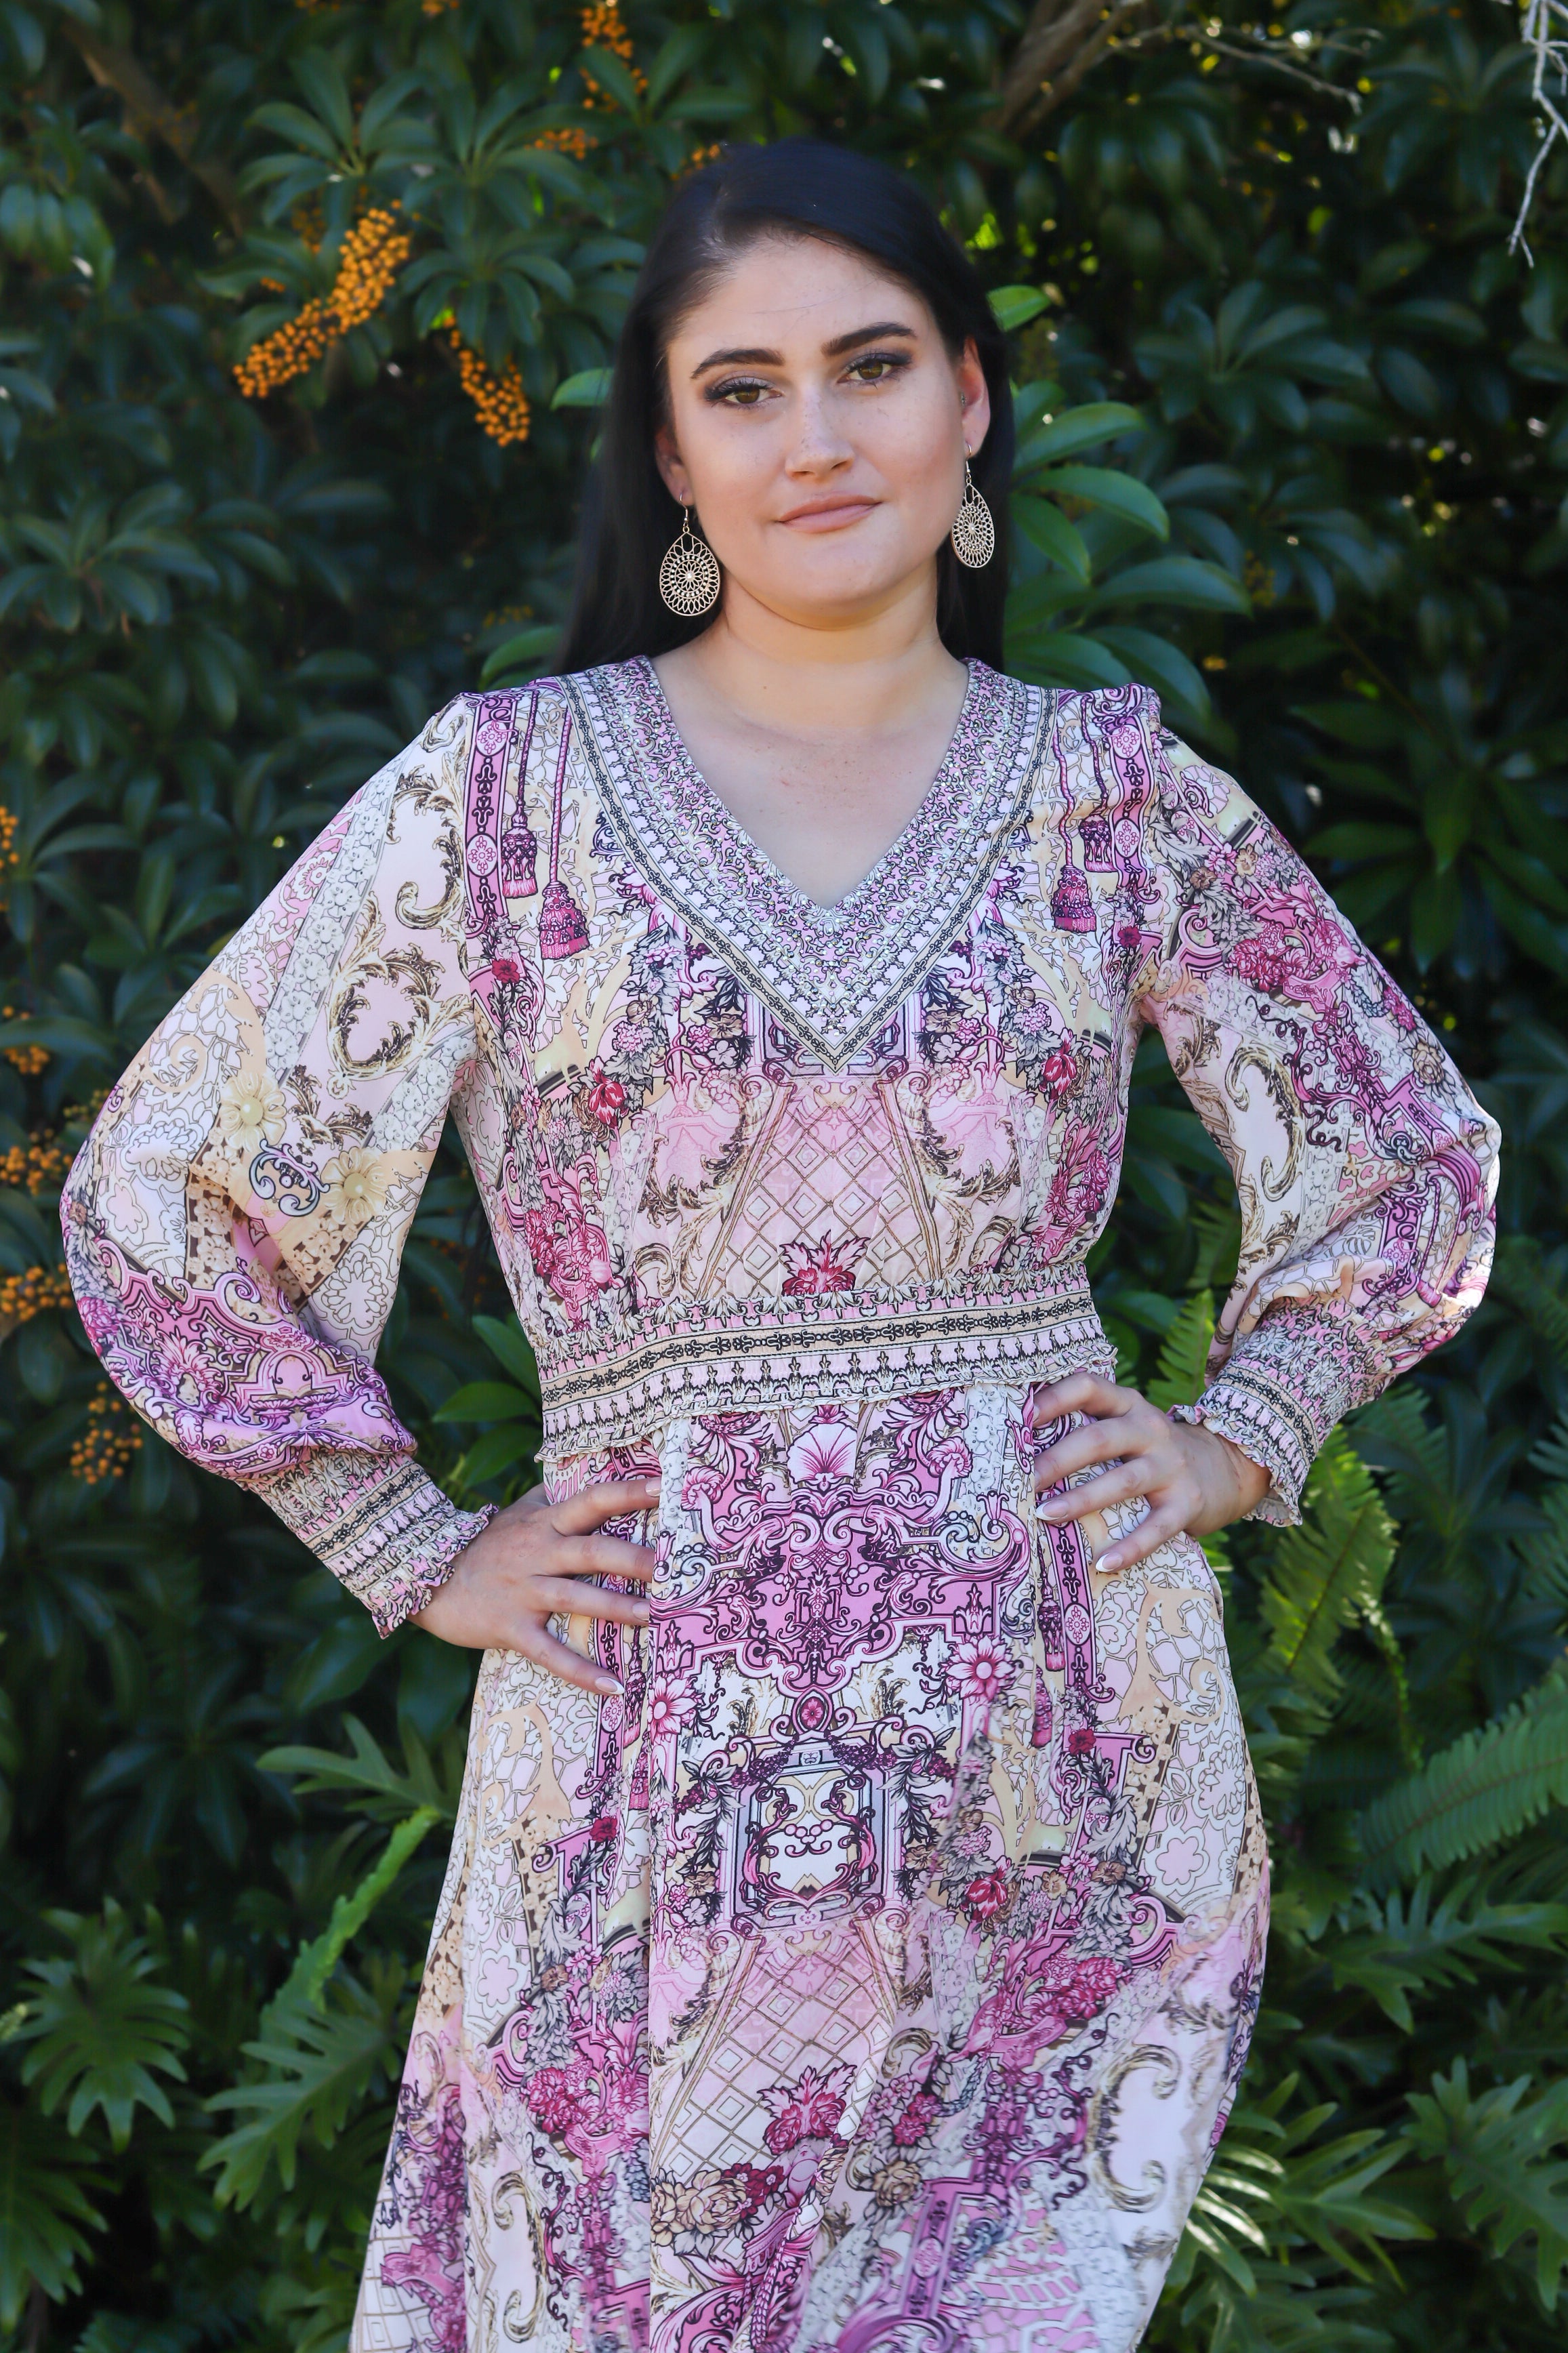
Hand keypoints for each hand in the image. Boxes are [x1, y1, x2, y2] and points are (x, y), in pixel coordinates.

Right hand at [411, 1476, 659, 1694]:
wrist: (430, 1580)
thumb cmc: (487, 1545)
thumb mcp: (520, 1513)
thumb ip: (557, 1497)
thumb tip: (596, 1470)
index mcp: (544, 1523)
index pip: (590, 1501)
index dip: (625, 1493)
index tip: (663, 1489)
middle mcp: (537, 1553)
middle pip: (590, 1552)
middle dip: (632, 1559)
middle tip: (672, 1566)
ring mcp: (523, 1592)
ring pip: (574, 1598)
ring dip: (615, 1608)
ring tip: (655, 1616)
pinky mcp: (511, 1628)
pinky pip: (550, 1653)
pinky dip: (581, 1671)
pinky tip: (614, 1687)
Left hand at [1031, 1374, 1269, 1574]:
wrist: (1224, 1469)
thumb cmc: (1151, 1450)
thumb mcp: (1126, 1426)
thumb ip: (1086, 1427)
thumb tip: (1016, 1445)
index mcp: (1128, 1405)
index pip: (1089, 1387)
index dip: (1054, 1399)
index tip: (1019, 1419)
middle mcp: (1150, 1430)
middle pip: (1100, 1438)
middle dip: (1058, 1459)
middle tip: (1024, 1480)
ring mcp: (1170, 1467)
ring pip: (1123, 1481)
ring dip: (1081, 1500)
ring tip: (1045, 1515)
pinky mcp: (1187, 1504)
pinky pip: (1155, 1528)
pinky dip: (1129, 1548)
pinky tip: (1102, 1564)